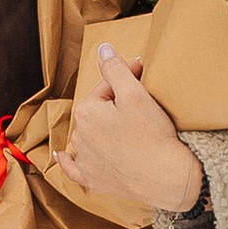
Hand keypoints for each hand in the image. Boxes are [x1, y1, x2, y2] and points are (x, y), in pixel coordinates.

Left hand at [54, 44, 206, 215]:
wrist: (166, 178)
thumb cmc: (153, 136)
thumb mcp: (135, 94)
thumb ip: (115, 69)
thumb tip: (102, 49)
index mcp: (86, 111)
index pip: (106, 88)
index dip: (127, 81)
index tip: (143, 78)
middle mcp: (79, 136)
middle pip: (97, 112)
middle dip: (114, 106)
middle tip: (140, 107)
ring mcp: (85, 160)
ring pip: (88, 136)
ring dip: (98, 129)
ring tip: (122, 129)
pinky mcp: (92, 180)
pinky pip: (73, 169)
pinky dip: (67, 161)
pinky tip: (62, 155)